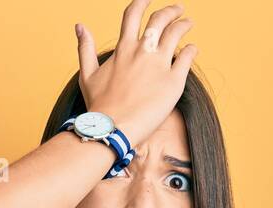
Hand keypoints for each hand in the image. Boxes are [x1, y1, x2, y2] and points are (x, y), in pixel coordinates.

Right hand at [75, 1, 196, 146]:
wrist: (113, 128)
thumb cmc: (99, 107)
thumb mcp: (87, 74)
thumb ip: (84, 48)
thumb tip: (79, 26)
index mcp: (123, 48)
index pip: (133, 15)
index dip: (142, 2)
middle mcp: (142, 51)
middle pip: (160, 19)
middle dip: (170, 11)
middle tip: (178, 9)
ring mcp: (159, 64)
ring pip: (176, 34)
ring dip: (184, 25)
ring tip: (188, 24)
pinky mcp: (174, 81)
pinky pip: (187, 58)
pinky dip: (191, 50)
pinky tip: (193, 49)